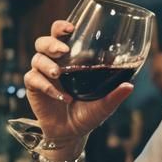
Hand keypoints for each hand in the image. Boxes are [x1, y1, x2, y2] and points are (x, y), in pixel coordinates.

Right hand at [25, 20, 133, 161]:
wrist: (71, 133)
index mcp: (70, 59)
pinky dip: (46, 86)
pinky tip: (60, 96)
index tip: (71, 28)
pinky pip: (33, 79)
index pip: (61, 35)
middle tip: (63, 51)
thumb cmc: (88, 113)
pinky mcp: (34, 88)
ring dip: (47, 64)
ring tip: (58, 73)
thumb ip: (115, 95)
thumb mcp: (104, 105)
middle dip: (51, 43)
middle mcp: (54, 63)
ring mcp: (42, 74)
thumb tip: (129, 86)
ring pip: (37, 58)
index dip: (62, 27)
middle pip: (43, 42)